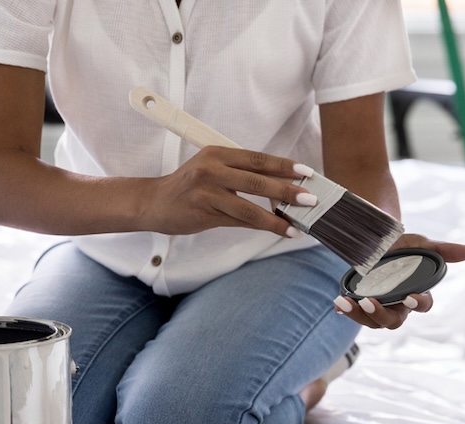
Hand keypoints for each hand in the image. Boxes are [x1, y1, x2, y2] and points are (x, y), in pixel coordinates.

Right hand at [144, 147, 318, 236]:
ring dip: (276, 217)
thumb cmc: (189, 187)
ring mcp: (207, 192)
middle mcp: (212, 169)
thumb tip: (279, 186)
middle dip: (287, 190)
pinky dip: (261, 226)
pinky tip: (278, 230)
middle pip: (258, 180)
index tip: (306, 172)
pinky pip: (239, 222)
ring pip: (250, 206)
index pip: (258, 159)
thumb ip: (241, 175)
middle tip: (310, 198)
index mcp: (218, 153)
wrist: (154, 202)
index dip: (284, 165)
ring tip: (297, 224)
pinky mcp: (204, 213)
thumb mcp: (213, 170)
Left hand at [333, 233, 464, 329]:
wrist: (380, 241)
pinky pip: (355, 312)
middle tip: (368, 301)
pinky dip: (346, 309)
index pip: (424, 306)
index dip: (418, 304)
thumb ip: (445, 250)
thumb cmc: (406, 247)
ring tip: (346, 301)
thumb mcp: (423, 245)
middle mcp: (399, 305)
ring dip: (358, 314)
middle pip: (394, 321)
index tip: (410, 297)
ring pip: (372, 321)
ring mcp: (380, 306)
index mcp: (417, 294)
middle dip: (381, 314)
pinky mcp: (361, 303)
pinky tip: (338, 304)